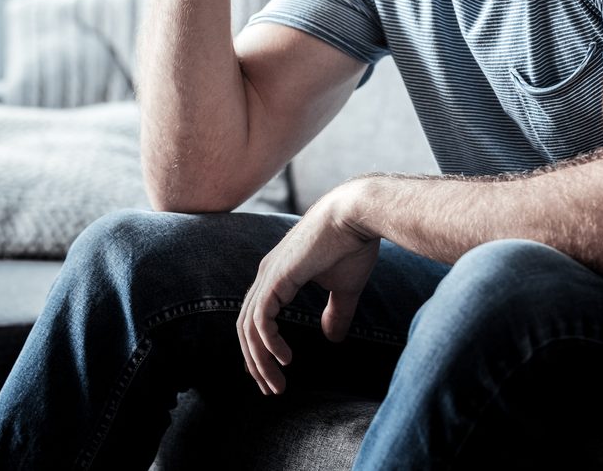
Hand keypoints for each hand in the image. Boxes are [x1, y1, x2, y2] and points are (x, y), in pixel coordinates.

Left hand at [237, 187, 379, 394]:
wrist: (357, 214)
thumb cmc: (353, 244)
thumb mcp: (345, 288)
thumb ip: (335, 313)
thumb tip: (331, 338)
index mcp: (278, 275)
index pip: (256, 318)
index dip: (260, 349)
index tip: (275, 374)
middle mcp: (267, 274)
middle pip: (245, 327)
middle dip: (255, 361)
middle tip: (271, 388)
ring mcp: (268, 275)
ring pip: (248, 327)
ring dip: (259, 360)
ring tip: (276, 383)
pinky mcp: (277, 277)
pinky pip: (261, 318)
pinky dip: (268, 343)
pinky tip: (284, 359)